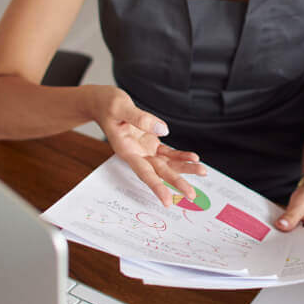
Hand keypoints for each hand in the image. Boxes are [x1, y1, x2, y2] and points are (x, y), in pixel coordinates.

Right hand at [88, 86, 204, 205]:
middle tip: (191, 194)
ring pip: (167, 163)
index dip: (156, 187)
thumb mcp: (120, 107)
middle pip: (159, 171)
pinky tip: (193, 158)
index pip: (143, 172)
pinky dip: (181, 156)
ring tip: (202, 171)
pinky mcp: (150, 143)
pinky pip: (168, 152)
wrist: (101, 102)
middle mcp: (136, 154)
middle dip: (177, 182)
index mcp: (126, 150)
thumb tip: (164, 130)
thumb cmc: (107, 104)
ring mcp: (144, 149)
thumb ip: (141, 118)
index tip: (167, 201)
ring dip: (185, 168)